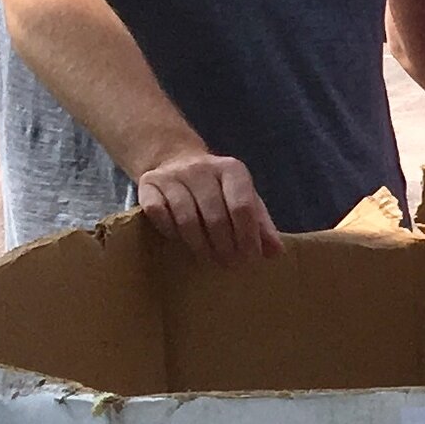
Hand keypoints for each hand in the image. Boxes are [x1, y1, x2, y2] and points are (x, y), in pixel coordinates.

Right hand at [135, 148, 283, 264]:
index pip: (242, 207)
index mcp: (231, 170)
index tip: (250, 259)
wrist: (175, 159)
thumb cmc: (218, 188)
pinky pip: (159, 215)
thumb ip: (261, 224)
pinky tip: (181, 241)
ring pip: (187, 219)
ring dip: (200, 246)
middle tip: (231, 265)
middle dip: (225, 247)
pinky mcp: (148, 185)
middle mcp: (201, 168)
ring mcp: (172, 176)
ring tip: (210, 259)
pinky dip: (171, 232)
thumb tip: (276, 252)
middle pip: (215, 216)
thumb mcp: (245, 198)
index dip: (247, 237)